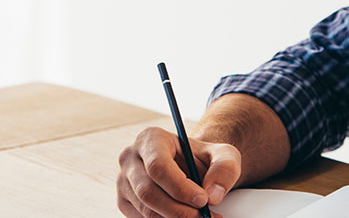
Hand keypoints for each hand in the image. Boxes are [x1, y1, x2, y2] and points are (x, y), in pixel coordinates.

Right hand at [117, 126, 241, 217]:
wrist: (192, 169)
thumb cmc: (204, 159)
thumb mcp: (223, 155)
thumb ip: (225, 169)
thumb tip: (213, 194)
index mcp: (150, 139)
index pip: (158, 166)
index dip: (180, 187)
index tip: (203, 200)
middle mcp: (130, 158)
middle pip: (148, 192)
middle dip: (179, 210)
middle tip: (203, 216)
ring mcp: (124, 181)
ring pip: (146, 210)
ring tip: (199, 217)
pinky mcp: (124, 202)